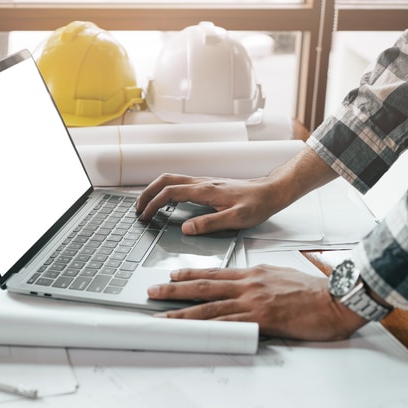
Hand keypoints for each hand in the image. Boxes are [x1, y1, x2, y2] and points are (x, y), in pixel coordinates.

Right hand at [135, 174, 285, 234]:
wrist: (271, 192)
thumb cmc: (257, 205)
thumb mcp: (236, 219)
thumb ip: (209, 223)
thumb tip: (186, 228)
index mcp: (205, 191)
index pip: (170, 193)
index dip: (153, 204)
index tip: (145, 216)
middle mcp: (202, 183)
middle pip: (165, 180)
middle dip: (147, 193)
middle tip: (137, 208)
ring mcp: (204, 183)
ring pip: (172, 179)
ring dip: (155, 190)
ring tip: (147, 205)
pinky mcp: (208, 186)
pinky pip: (181, 184)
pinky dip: (167, 190)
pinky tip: (168, 202)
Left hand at [148, 265, 368, 340]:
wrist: (335, 300)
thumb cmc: (313, 291)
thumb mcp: (282, 276)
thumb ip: (260, 280)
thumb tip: (246, 285)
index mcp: (253, 274)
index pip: (215, 273)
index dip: (190, 274)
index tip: (172, 274)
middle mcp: (247, 285)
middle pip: (203, 286)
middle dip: (174, 288)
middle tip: (152, 291)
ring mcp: (252, 302)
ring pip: (208, 306)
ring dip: (181, 310)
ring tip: (160, 314)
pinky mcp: (259, 319)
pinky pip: (226, 325)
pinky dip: (205, 328)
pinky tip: (191, 331)